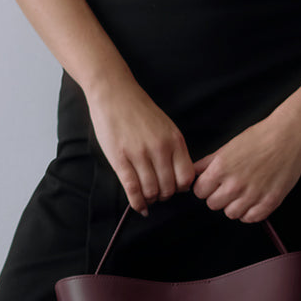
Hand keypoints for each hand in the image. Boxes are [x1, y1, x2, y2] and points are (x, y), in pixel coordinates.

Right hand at [86, 75, 194, 215]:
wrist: (114, 93)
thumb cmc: (140, 110)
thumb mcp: (166, 126)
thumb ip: (174, 148)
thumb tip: (180, 176)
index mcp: (175, 140)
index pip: (186, 177)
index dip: (181, 188)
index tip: (174, 188)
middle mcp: (160, 149)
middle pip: (169, 187)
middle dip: (165, 196)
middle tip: (159, 195)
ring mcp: (140, 155)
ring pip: (151, 191)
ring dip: (151, 199)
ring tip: (148, 197)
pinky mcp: (120, 159)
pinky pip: (132, 189)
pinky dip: (137, 203)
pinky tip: (139, 207)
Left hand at [191, 115, 300, 223]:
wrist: (288, 136)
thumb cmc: (259, 137)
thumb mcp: (228, 147)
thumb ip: (208, 162)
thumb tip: (194, 173)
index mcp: (221, 168)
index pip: (199, 191)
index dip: (205, 186)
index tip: (213, 183)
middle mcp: (235, 184)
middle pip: (213, 204)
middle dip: (218, 195)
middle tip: (229, 186)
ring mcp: (253, 195)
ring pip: (231, 213)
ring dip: (234, 205)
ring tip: (242, 192)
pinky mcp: (269, 202)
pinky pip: (251, 218)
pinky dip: (250, 212)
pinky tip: (253, 199)